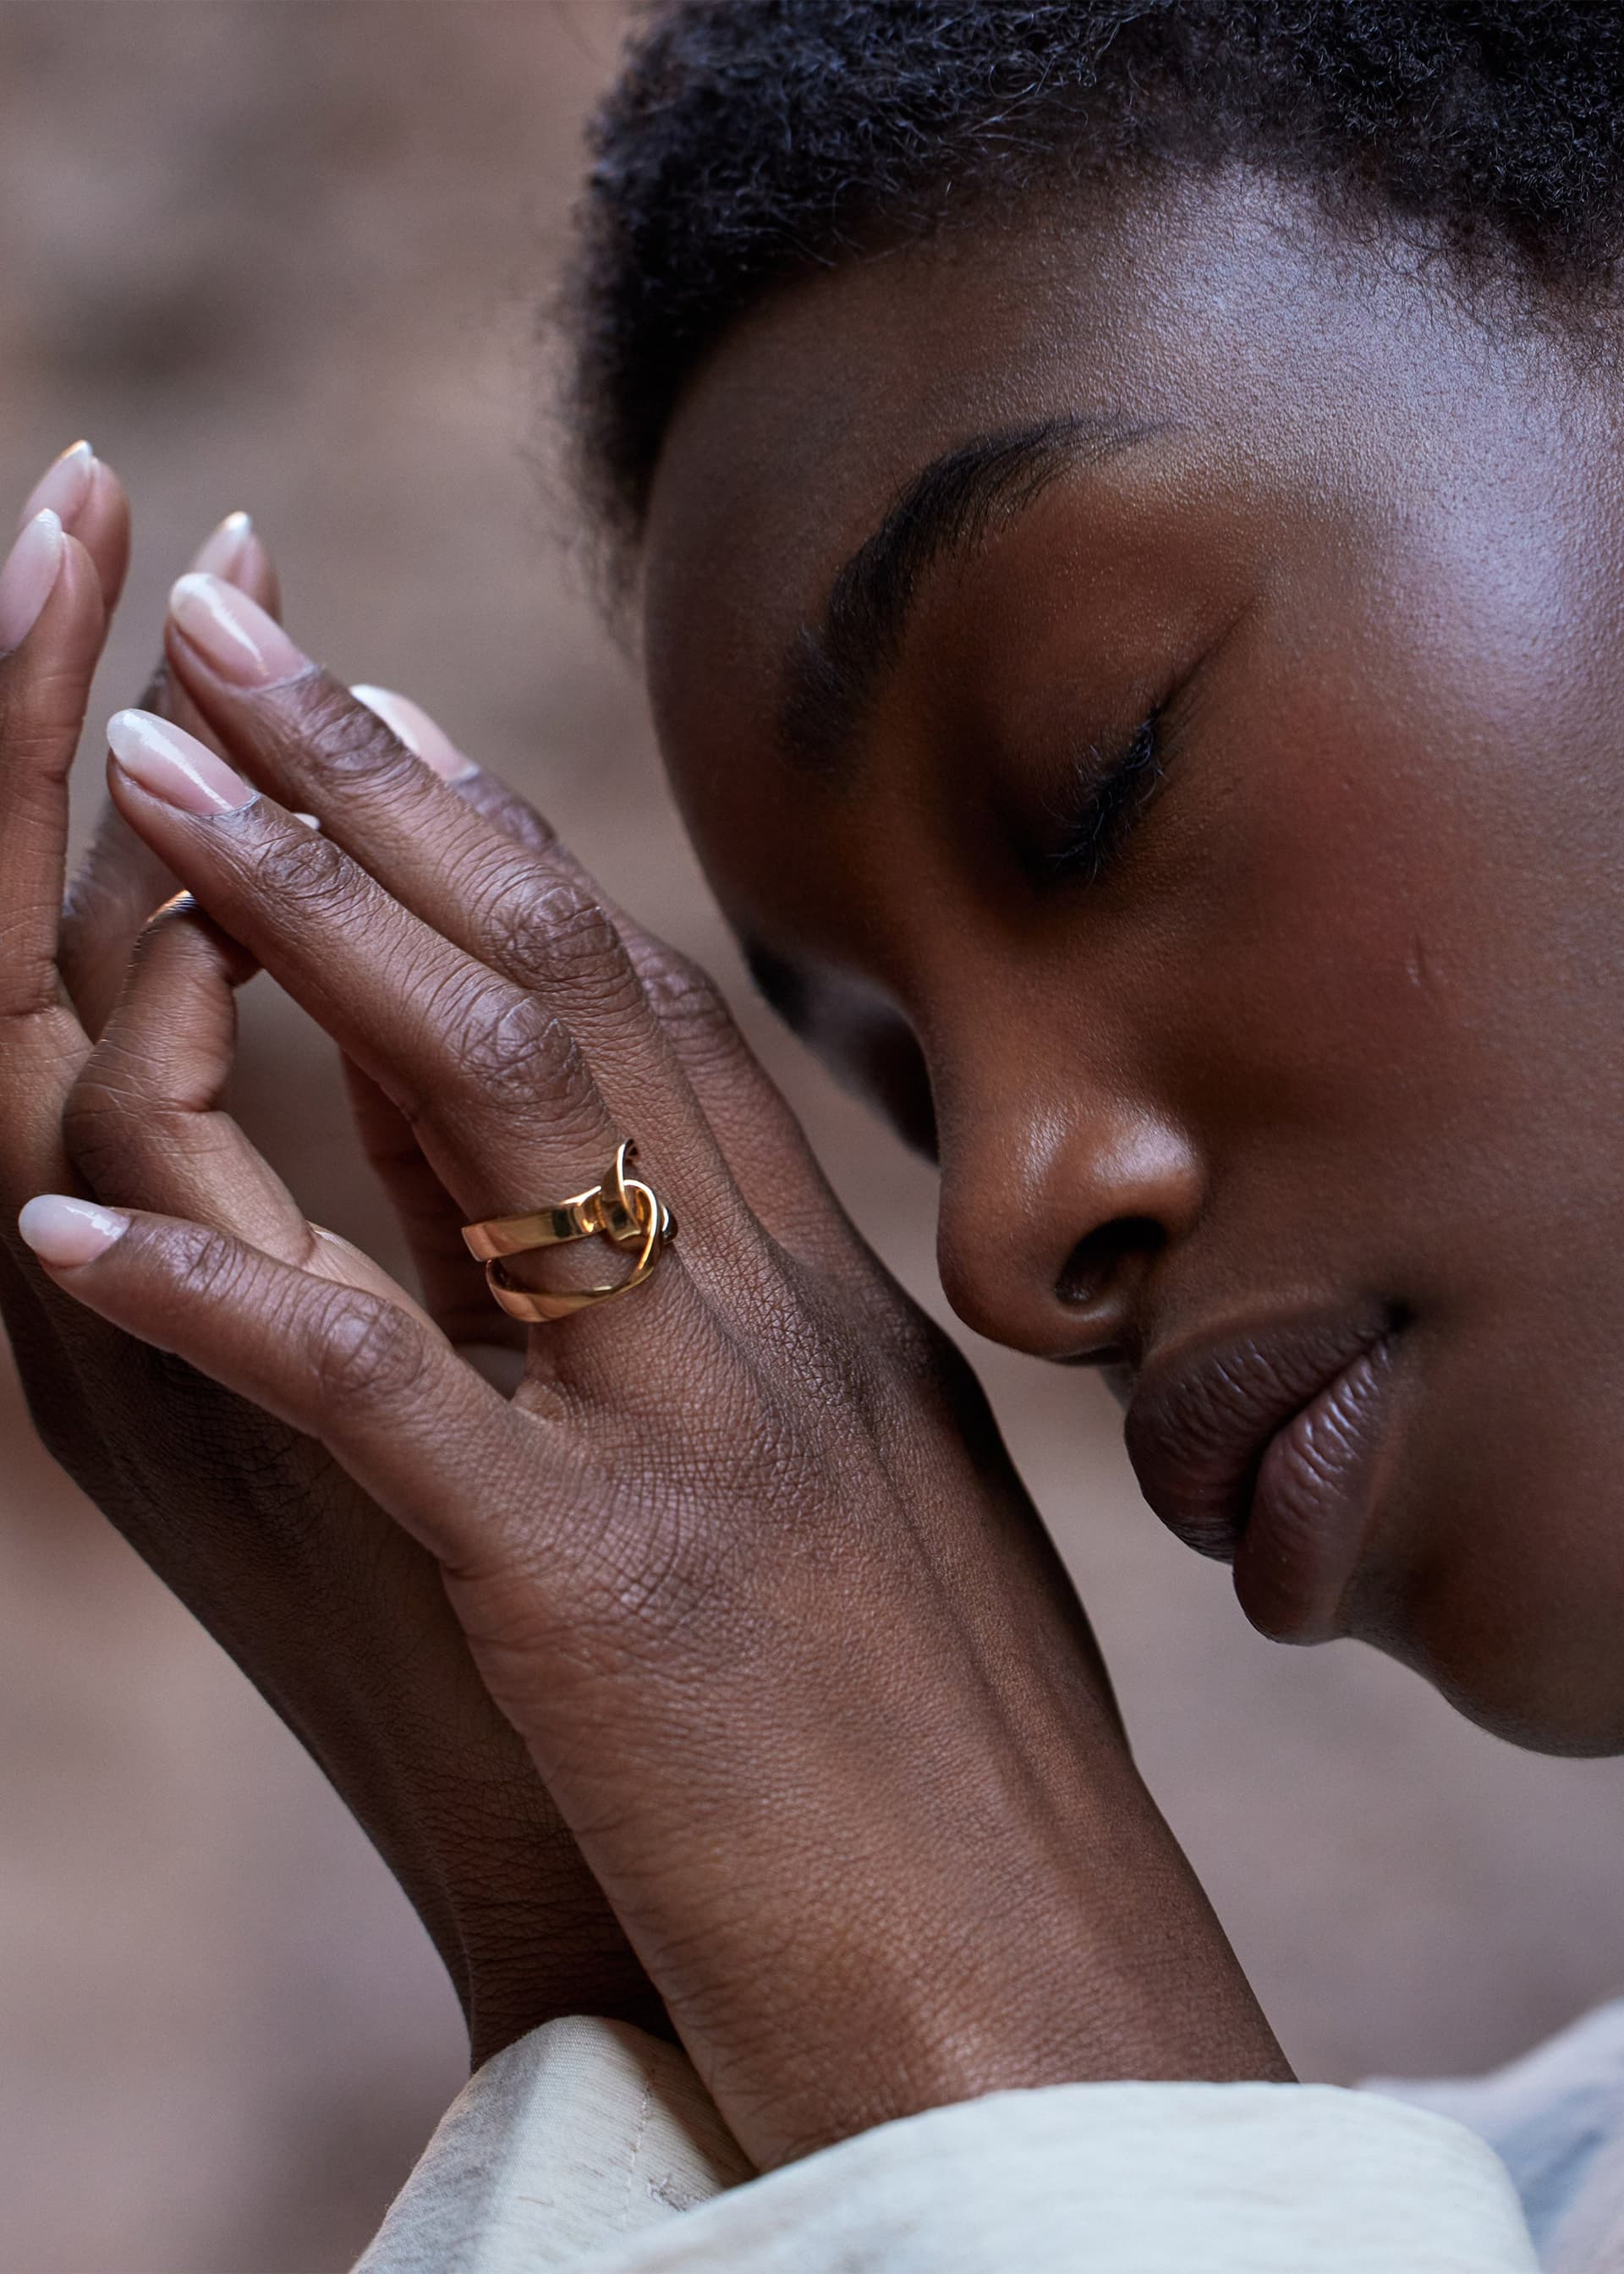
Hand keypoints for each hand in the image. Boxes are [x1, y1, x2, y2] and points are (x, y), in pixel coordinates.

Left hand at [20, 573, 1289, 2169]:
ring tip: (151, 773)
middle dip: (380, 789)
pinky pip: (389, 1393)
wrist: (1037, 1989)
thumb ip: (767, 1351)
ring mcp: (690, 1434)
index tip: (386, 716)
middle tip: (231, 633)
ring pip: (494, 1105)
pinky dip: (224, 1294)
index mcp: (817, 1307)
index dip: (503, 839)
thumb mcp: (868, 1509)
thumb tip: (674, 1240)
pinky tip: (69, 1219)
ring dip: (307, 922)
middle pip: (560, 988)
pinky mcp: (604, 1587)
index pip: (646, 1008)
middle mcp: (764, 1320)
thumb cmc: (952, 1777)